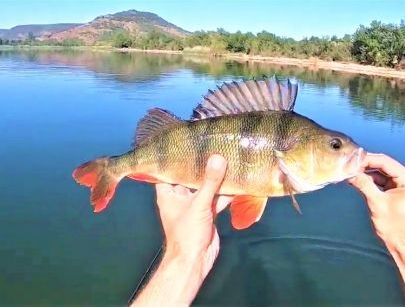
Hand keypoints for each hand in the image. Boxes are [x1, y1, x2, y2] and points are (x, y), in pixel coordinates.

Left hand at [155, 155, 230, 274]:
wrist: (195, 261)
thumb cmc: (187, 233)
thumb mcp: (199, 204)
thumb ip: (210, 181)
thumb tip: (218, 157)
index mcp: (168, 192)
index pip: (167, 169)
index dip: (174, 156)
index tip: (186, 142)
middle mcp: (180, 197)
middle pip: (190, 175)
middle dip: (201, 165)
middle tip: (213, 146)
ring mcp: (194, 205)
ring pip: (205, 187)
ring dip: (216, 178)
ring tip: (228, 159)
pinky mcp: (207, 213)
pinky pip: (216, 198)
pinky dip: (225, 192)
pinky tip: (236, 180)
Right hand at [349, 154, 404, 305]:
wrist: (403, 244)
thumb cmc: (395, 227)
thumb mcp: (377, 203)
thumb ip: (364, 184)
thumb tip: (350, 172)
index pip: (385, 162)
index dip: (366, 159)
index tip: (350, 160)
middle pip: (382, 165)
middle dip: (364, 165)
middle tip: (347, 165)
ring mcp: (403, 183)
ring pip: (380, 172)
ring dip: (365, 172)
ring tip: (349, 171)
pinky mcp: (397, 189)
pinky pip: (381, 180)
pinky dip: (369, 180)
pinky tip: (356, 179)